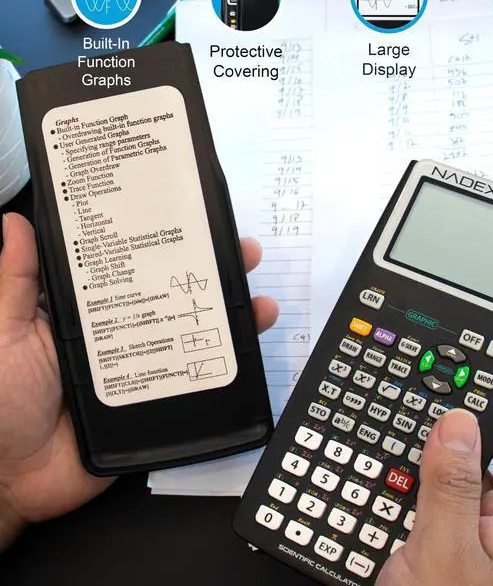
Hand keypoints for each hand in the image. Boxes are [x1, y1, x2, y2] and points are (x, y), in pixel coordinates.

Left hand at [0, 213, 278, 549]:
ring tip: (258, 300)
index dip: (166, 246)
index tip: (193, 221)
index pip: (137, 269)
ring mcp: (148, 367)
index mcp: (92, 312)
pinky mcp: (160, 401)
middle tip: (242, 251)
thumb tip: (18, 224)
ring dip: (232, 314)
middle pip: (177, 296)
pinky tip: (249, 347)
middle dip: (214, 273)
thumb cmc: (4, 402)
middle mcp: (126, 333)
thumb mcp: (7, 333)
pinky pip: (201, 380)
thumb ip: (15, 283)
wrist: (14, 480)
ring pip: (198, 334)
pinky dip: (230, 364)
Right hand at [377, 410, 492, 585]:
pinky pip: (430, 507)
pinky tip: (387, 489)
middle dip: (446, 442)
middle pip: (480, 462)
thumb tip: (458, 420)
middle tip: (411, 422)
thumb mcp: (446, 549)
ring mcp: (471, 541)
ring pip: (449, 483)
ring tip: (391, 455)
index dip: (492, 416)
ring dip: (421, 469)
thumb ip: (453, 485)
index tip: (452, 394)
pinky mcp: (444, 551)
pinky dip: (409, 492)